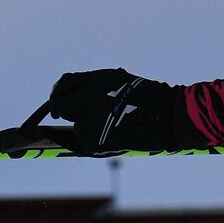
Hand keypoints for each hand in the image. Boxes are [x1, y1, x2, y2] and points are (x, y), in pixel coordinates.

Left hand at [47, 68, 178, 154]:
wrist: (167, 117)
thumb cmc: (147, 98)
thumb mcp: (119, 80)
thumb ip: (94, 86)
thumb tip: (71, 96)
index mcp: (97, 80)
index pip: (64, 83)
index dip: (57, 93)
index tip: (56, 105)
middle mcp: (90, 98)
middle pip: (62, 107)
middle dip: (71, 113)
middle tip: (89, 117)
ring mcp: (91, 121)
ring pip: (76, 127)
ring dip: (88, 128)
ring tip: (114, 125)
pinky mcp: (94, 141)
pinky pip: (85, 142)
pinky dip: (96, 142)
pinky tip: (115, 136)